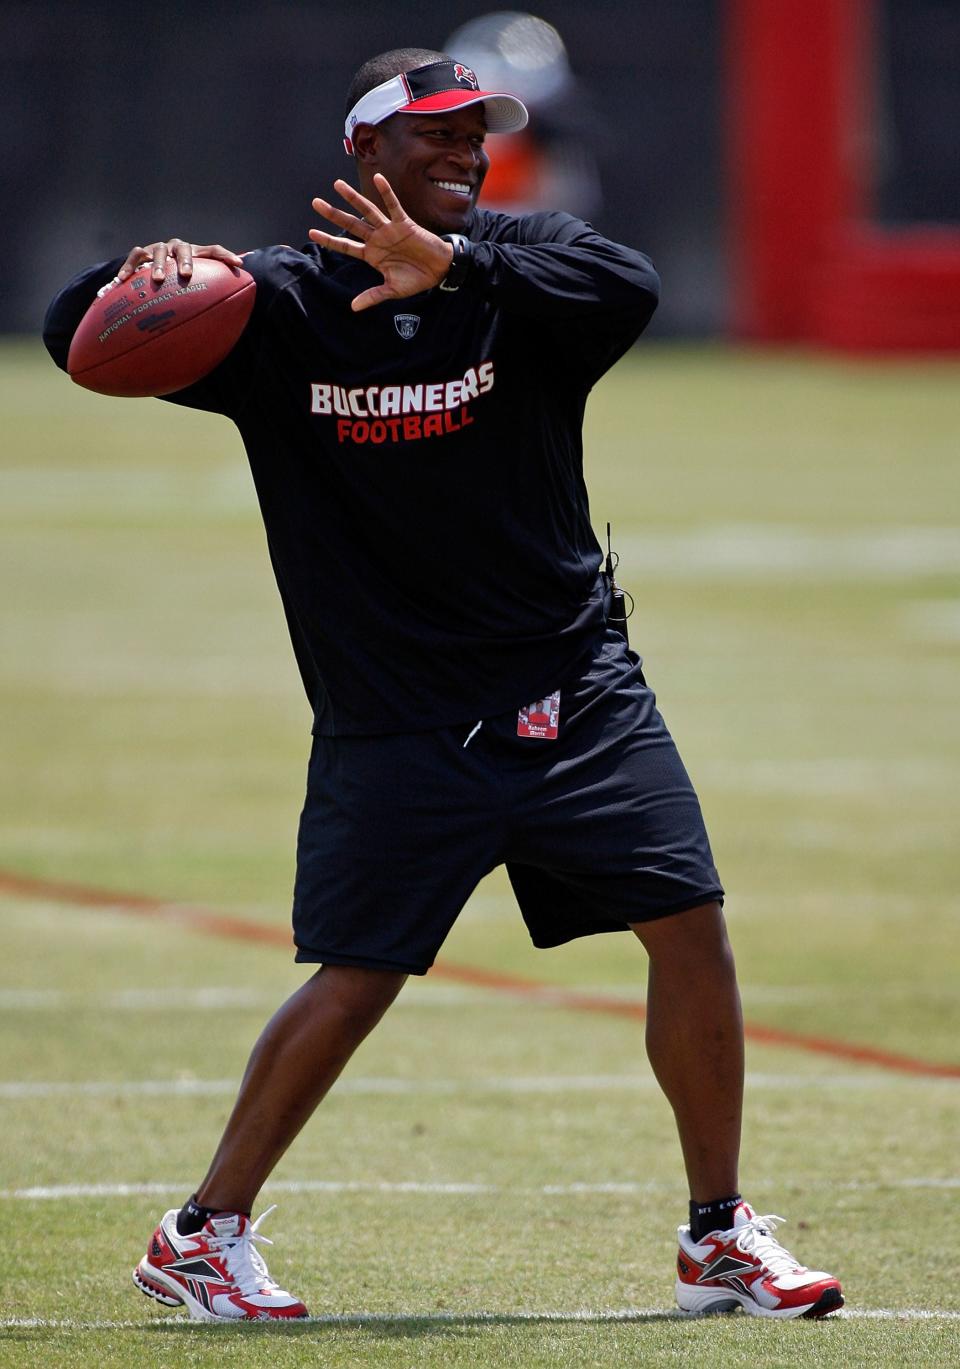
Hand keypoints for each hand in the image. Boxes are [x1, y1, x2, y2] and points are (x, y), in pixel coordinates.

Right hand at [97, 239, 245, 295]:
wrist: (157, 269)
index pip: (213, 250)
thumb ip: (215, 291)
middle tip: (186, 275)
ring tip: (157, 279)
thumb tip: (237, 305)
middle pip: (182, 249)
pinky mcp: (142, 254)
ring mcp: (158, 249)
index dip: (226, 256)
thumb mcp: (199, 284)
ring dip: (157, 264)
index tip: (239, 265)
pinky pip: (134, 258)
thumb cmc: (182, 281)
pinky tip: (123, 281)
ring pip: (158, 251)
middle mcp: (177, 247)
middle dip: (185, 261)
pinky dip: (129, 268)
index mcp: (195, 253)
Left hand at [309, 174, 453, 311]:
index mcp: (371, 255)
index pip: (346, 246)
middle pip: (350, 224)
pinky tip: (378, 179)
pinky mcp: (403, 223)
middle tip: (315, 203)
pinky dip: (386, 193)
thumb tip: (354, 307)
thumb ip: (373, 296)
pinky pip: (393, 206)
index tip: (311, 232)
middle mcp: (377, 239)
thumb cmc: (416, 279)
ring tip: (337, 185)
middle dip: (333, 214)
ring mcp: (389, 229)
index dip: (329, 240)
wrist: (438, 270)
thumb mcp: (392, 290)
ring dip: (353, 198)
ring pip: (367, 211)